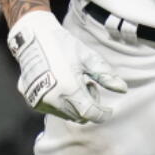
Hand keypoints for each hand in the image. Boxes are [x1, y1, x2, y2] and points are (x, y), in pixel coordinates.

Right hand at [7, 10, 126, 123]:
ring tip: (74, 82)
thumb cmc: (63, 45)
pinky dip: (62, 103)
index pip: (91, 113)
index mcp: (69, 88)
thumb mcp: (87, 58)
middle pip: (79, 116)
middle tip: (89, 84)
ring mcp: (41, 101)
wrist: (33, 38)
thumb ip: (105, 76)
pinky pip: (53, 109)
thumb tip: (122, 89)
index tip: (109, 111)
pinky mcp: (32, 100)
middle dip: (88, 105)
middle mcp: (53, 99)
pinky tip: (61, 84)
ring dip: (75, 105)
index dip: (103, 114)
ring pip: (66, 114)